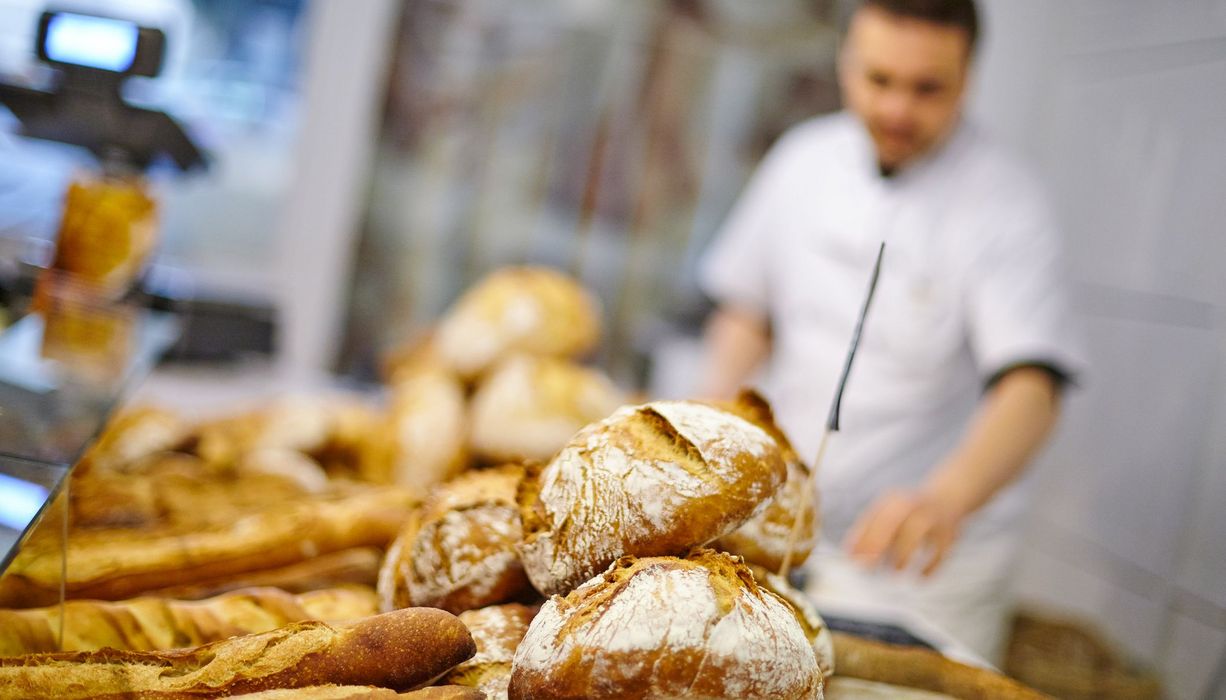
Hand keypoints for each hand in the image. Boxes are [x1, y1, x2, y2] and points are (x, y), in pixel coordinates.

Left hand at [843, 489, 961, 576]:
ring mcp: (933, 518)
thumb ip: (867, 533)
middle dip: (878, 543)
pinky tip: (920, 577)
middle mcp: (913, 506)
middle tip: (867, 566)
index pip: (874, 517)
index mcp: (894, 501)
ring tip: (895, 569)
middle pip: (893, 520)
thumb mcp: (887, 515)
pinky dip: (930, 567)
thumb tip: (849, 555)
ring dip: (903, 554)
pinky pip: (940, 552)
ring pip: (916, 533)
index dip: (862, 538)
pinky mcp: (950, 534)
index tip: (852, 559)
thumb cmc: (908, 514)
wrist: (949, 498)